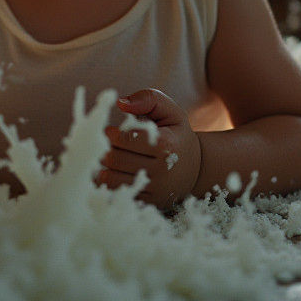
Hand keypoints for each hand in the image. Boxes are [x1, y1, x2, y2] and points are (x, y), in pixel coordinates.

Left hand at [99, 88, 201, 209]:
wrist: (196, 167)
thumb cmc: (177, 134)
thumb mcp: (170, 110)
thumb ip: (148, 99)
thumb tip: (121, 103)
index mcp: (165, 144)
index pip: (124, 139)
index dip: (111, 133)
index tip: (111, 130)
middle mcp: (161, 170)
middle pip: (114, 159)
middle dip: (104, 149)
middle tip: (105, 144)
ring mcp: (155, 189)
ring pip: (111, 179)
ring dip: (103, 166)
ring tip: (108, 157)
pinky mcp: (148, 202)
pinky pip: (116, 194)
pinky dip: (109, 182)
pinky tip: (113, 172)